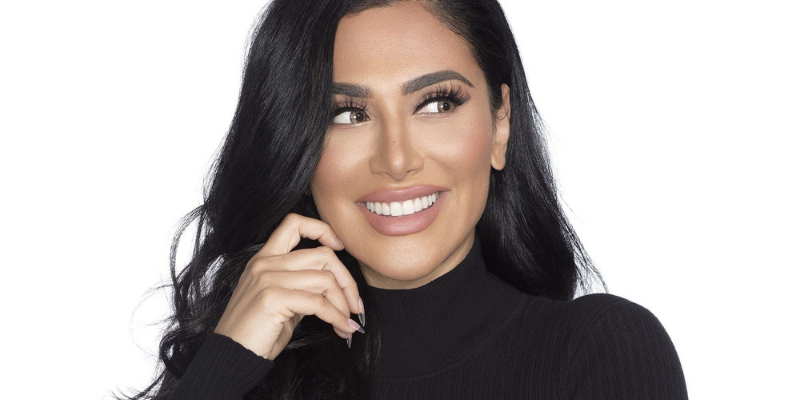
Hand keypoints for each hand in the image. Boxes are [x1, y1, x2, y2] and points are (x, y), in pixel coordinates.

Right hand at [213, 213, 363, 359]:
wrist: (231, 358)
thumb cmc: (256, 334)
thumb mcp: (280, 302)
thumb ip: (301, 286)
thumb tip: (334, 287)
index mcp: (264, 259)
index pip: (294, 223)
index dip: (323, 230)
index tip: (340, 247)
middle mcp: (265, 263)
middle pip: (323, 256)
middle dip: (347, 281)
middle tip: (355, 305)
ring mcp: (267, 279)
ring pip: (325, 279)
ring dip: (344, 303)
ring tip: (348, 322)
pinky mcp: (272, 298)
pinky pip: (318, 303)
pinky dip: (336, 316)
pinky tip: (342, 328)